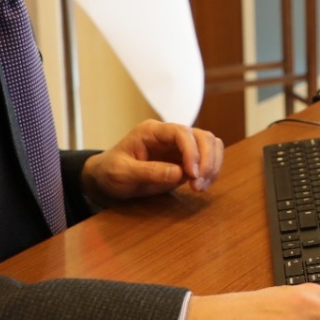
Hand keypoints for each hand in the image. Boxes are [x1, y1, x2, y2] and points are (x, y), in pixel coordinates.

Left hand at [81, 120, 223, 201]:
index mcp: (152, 131)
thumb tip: (179, 173)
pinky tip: (202, 186)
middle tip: (198, 184)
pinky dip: (211, 171)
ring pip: (210, 145)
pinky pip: (208, 159)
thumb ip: (149, 172)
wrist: (107, 179)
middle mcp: (169, 135)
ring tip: (200, 187)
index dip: (192, 151)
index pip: (181, 132)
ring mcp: (179, 147)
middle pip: (202, 136)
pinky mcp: (185, 160)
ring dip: (212, 165)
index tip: (192, 174)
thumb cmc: (110, 172)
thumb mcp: (122, 173)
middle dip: (207, 160)